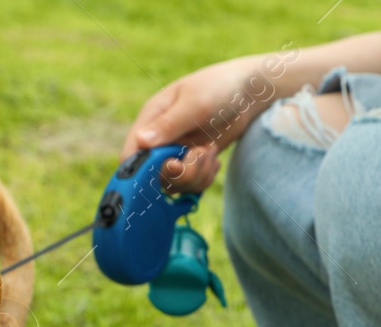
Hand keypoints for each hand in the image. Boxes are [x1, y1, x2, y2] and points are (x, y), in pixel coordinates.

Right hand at [121, 54, 280, 192]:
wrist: (248, 92)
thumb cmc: (219, 88)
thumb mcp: (194, 105)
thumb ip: (168, 125)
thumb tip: (140, 142)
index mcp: (151, 119)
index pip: (132, 154)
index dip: (143, 170)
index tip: (173, 166)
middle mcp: (159, 139)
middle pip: (153, 175)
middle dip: (180, 173)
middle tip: (200, 154)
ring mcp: (176, 152)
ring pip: (174, 184)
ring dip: (195, 175)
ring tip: (210, 152)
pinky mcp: (191, 161)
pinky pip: (190, 184)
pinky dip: (204, 178)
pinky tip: (214, 160)